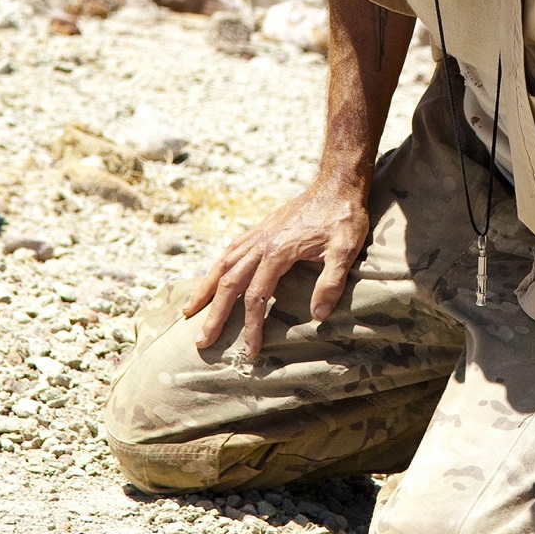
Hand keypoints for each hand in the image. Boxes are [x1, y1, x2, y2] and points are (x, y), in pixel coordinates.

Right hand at [181, 177, 368, 357]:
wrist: (337, 183)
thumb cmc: (344, 218)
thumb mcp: (346, 250)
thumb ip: (331, 282)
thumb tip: (317, 316)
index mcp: (278, 251)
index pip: (257, 297)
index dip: (252, 326)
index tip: (251, 350)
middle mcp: (261, 243)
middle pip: (229, 283)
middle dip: (215, 315)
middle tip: (201, 342)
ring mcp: (258, 234)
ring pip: (223, 264)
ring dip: (205, 290)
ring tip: (188, 312)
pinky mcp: (260, 229)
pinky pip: (230, 250)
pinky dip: (216, 268)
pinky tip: (211, 280)